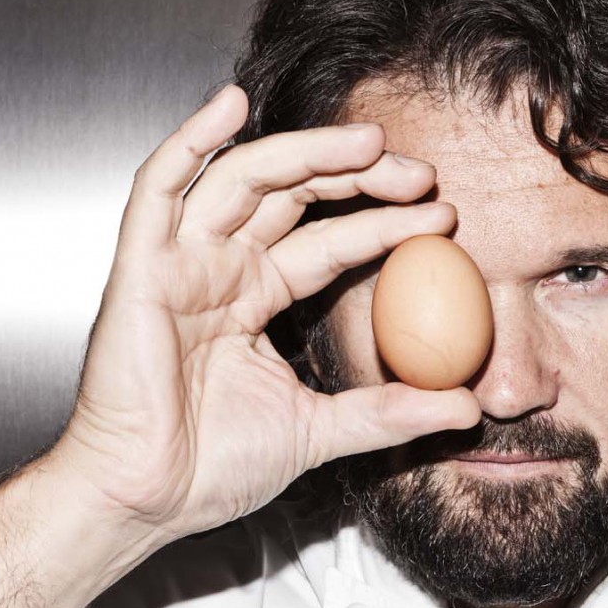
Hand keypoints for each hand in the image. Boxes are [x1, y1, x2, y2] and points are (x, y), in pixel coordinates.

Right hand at [47, 85, 479, 548]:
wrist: (146, 501)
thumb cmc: (212, 468)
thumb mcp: (320, 432)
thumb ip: (389, 413)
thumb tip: (466, 409)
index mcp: (256, 299)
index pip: (330, 243)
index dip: (384, 223)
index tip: (441, 215)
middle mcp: (221, 270)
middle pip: (294, 197)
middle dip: (358, 178)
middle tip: (419, 173)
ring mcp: (181, 264)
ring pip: (243, 180)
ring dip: (304, 154)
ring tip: (368, 142)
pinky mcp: (141, 270)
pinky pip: (158, 191)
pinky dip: (189, 143)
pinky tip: (229, 106)